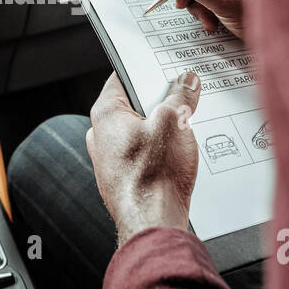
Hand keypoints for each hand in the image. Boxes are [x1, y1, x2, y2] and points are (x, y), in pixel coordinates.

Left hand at [86, 72, 201, 246]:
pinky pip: (144, 154)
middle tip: (184, 98)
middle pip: (134, 105)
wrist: (152, 222)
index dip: (146, 68)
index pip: (123, 77)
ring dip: (163, 128)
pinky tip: (179, 156)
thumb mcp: (175, 122)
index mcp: (106, 113)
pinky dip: (161, 150)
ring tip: (185, 130)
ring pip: (141, 130)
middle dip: (160, 101)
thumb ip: (180, 97)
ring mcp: (112, 159)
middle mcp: (102, 135)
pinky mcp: (125, 178)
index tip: (166, 66)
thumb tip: (186, 82)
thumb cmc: (154, 175)